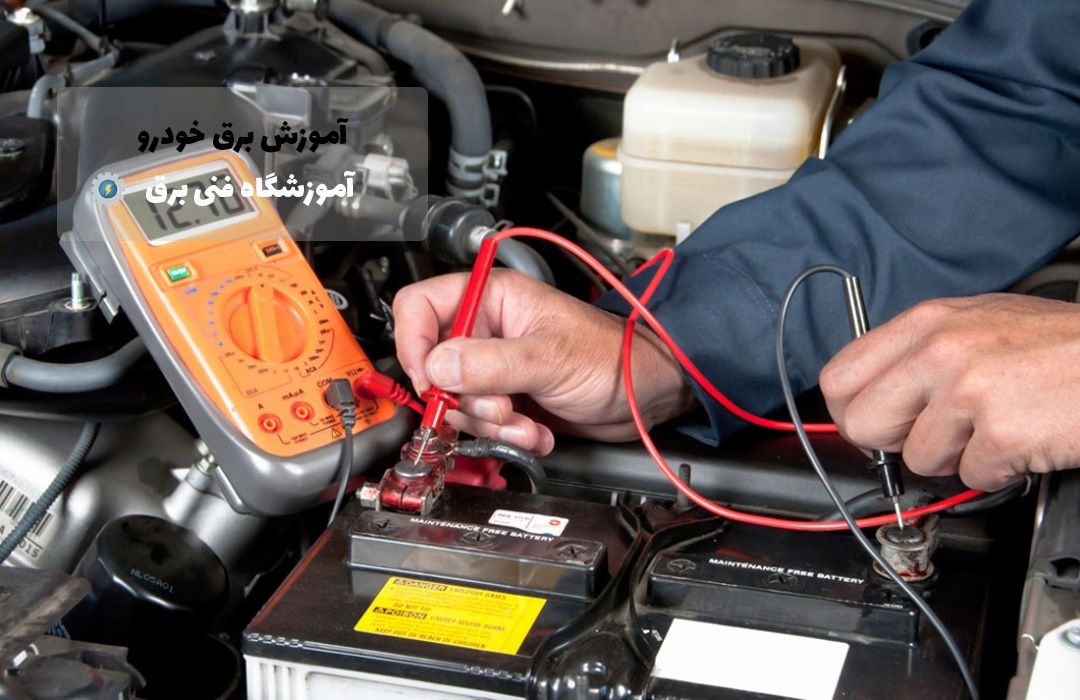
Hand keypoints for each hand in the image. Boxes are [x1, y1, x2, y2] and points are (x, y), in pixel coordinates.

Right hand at [393, 270, 695, 453]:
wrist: (646, 396)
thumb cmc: (614, 356)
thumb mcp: (549, 358)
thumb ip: (489, 364)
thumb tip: (436, 368)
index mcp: (492, 299)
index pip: (419, 307)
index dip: (414, 343)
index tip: (429, 379)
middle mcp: (487, 331)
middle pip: (434, 366)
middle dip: (464, 399)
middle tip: (499, 409)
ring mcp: (495, 368)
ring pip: (456, 403)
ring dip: (490, 424)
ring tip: (526, 425)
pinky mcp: (506, 400)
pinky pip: (482, 425)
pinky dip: (506, 437)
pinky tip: (536, 433)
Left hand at [820, 293, 1079, 490]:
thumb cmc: (1060, 345)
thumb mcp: (977, 323)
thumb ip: (918, 353)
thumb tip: (872, 395)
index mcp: (925, 322)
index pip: (839, 377)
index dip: (851, 411)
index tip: (873, 424)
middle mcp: (939, 351)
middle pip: (863, 425)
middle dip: (893, 443)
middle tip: (934, 434)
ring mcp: (969, 391)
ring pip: (917, 459)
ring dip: (956, 457)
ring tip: (995, 427)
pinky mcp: (1002, 432)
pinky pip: (971, 476)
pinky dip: (998, 470)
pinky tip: (1023, 439)